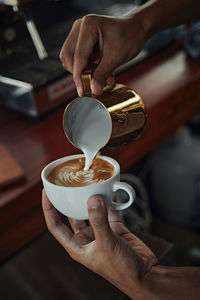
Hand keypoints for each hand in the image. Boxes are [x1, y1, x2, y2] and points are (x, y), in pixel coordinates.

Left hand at [42, 190, 157, 297]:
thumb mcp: (106, 244)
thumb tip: (93, 199)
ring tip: (90, 185)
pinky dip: (110, 202)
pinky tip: (110, 192)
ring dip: (92, 200)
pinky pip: (110, 211)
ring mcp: (101, 232)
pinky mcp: (115, 228)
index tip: (47, 193)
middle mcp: (87, 238)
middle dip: (70, 201)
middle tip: (69, 185)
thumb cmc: (121, 270)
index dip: (49, 209)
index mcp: (77, 246)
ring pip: (92, 211)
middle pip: (72, 215)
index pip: (55, 225)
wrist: (144, 275)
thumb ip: (99, 220)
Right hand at [59, 13, 145, 95]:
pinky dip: (83, 67)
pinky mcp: (80, 40)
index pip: (78, 57)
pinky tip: (96, 68)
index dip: (79, 77)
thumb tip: (94, 91)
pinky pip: (75, 57)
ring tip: (97, 72)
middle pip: (67, 56)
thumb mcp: (116, 57)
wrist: (136, 30)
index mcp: (88, 26)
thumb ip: (102, 74)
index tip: (82, 92)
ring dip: (80, 69)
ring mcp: (78, 33)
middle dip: (77, 72)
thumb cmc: (129, 36)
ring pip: (69, 58)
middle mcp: (80, 27)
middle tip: (91, 82)